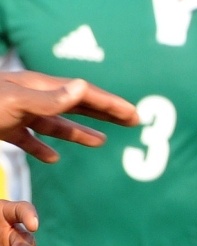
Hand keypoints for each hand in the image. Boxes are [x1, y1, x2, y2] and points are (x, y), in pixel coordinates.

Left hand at [0, 72, 137, 162]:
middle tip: (132, 121)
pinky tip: (52, 158)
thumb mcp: (15, 101)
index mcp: (39, 88)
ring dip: (79, 132)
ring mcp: (17, 113)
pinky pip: (28, 140)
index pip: (84, 94)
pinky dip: (42, 149)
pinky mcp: (3, 129)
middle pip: (76, 105)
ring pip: (55, 124)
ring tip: (101, 141)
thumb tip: (84, 88)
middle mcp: (32, 98)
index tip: (134, 114)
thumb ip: (48, 99)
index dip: (110, 103)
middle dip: (105, 112)